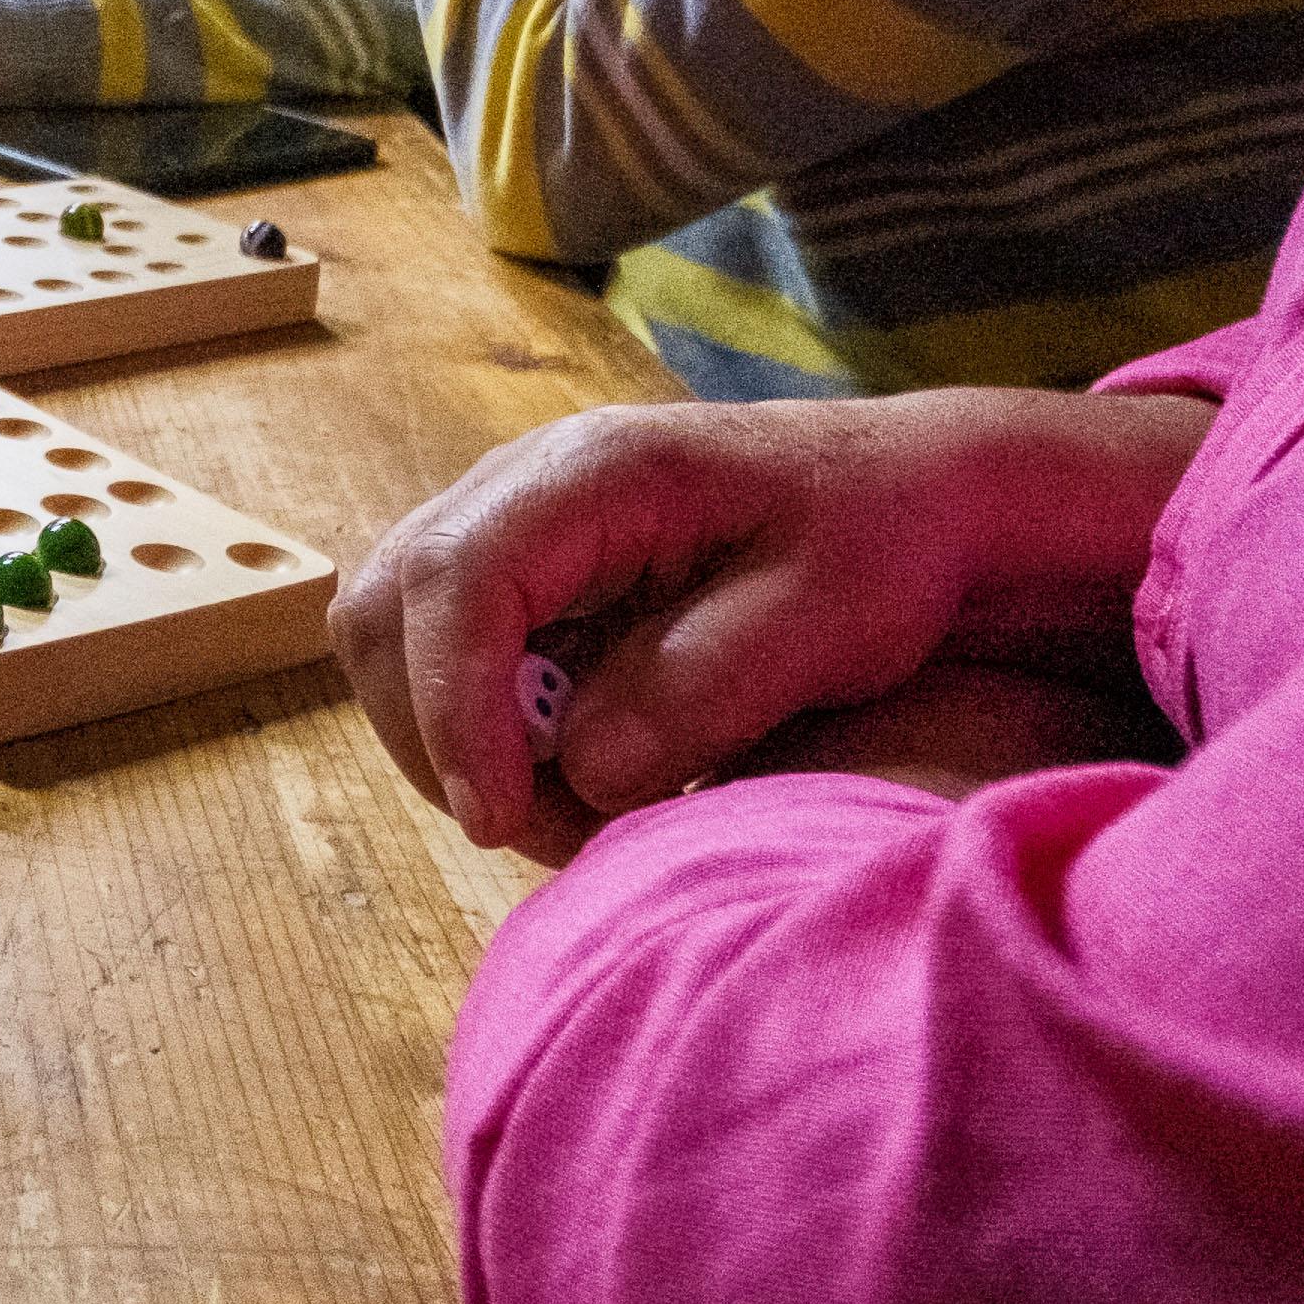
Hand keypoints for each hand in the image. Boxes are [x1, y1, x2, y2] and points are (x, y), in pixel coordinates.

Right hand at [329, 386, 1209, 857]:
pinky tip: (581, 781)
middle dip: (436, 736)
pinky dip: (490, 740)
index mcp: (600, 472)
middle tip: (545, 832)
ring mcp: (518, 528)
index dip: (453, 707)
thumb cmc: (886, 542)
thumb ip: (703, 687)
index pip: (457, 577)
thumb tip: (582, 764)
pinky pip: (452, 662)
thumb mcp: (828, 619)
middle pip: (385, 606)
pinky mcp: (528, 581)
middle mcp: (529, 484)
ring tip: (575, 817)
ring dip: (457, 746)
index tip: (498, 820)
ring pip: (397, 641)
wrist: (918, 498)